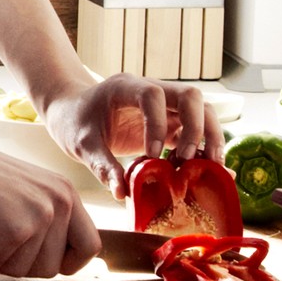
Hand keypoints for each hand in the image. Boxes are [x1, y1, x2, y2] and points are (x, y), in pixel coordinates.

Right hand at [0, 135, 100, 278]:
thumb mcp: (26, 188)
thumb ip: (45, 215)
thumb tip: (56, 262)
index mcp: (66, 192)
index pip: (90, 245)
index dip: (68, 262)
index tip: (41, 261)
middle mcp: (59, 203)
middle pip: (53, 267)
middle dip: (21, 265)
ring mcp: (38, 216)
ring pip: (24, 270)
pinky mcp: (13, 230)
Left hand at [41, 73, 224, 199]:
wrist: (72, 113)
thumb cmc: (74, 122)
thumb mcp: (80, 143)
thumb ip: (101, 165)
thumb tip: (122, 193)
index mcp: (124, 87)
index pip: (152, 95)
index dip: (158, 124)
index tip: (152, 154)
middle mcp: (150, 90)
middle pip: (190, 95)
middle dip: (197, 127)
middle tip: (189, 159)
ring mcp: (164, 106)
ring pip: (202, 109)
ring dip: (210, 136)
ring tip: (209, 166)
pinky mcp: (170, 123)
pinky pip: (196, 130)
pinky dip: (205, 148)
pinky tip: (206, 170)